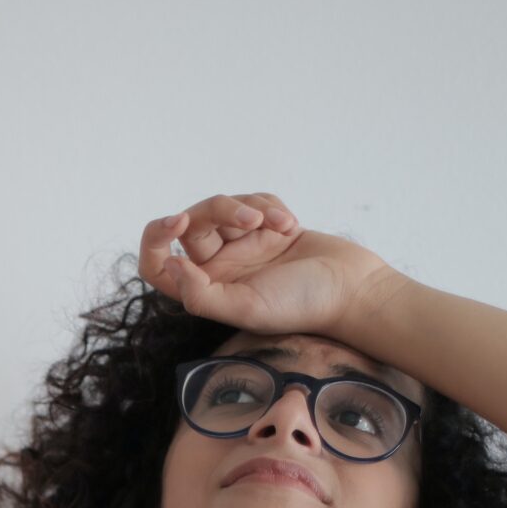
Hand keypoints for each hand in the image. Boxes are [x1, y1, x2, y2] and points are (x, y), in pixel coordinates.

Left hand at [141, 192, 403, 340]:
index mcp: (205, 289)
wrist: (351, 288)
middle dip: (221, 211)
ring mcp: (243, 244)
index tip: (177, 223)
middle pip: (193, 223)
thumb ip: (200, 294)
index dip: (155, 239)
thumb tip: (167, 265)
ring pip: (225, 207)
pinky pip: (254, 200)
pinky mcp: (267, 226)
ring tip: (285, 226)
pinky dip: (272, 206)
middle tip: (252, 220)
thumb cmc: (301, 305)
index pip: (157, 263)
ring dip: (253, 206)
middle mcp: (218, 267)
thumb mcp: (245, 308)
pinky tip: (293, 227)